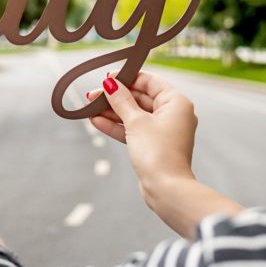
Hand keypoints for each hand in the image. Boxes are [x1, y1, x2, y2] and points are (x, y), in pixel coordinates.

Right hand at [87, 71, 197, 198]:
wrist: (166, 189)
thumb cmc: (157, 153)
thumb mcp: (136, 121)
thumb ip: (121, 100)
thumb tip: (110, 84)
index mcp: (176, 102)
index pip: (150, 81)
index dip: (128, 77)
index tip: (108, 77)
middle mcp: (172, 114)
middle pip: (140, 98)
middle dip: (115, 97)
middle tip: (93, 95)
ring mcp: (162, 130)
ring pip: (134, 114)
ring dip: (112, 111)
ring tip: (89, 107)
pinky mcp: (153, 145)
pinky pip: (133, 129)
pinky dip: (117, 126)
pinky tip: (96, 121)